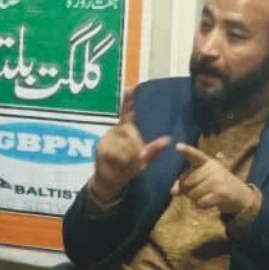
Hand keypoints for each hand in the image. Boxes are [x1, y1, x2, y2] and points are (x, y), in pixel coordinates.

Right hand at [89, 86, 169, 204]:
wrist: (109, 182)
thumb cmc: (126, 168)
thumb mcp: (143, 160)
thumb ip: (153, 150)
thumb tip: (168, 139)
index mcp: (124, 131)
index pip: (126, 112)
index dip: (128, 100)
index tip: (132, 87)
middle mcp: (114, 131)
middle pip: (129, 131)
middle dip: (136, 146)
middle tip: (138, 159)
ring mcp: (106, 139)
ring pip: (123, 142)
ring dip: (130, 155)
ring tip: (129, 164)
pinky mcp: (100, 148)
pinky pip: (115, 151)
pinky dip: (122, 159)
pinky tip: (121, 165)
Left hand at [171, 143, 259, 217]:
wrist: (240, 195)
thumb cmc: (217, 184)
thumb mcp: (203, 178)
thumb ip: (186, 182)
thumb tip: (173, 191)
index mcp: (206, 162)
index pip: (195, 155)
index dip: (186, 151)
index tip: (177, 146)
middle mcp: (212, 169)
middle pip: (187, 182)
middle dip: (188, 190)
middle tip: (200, 190)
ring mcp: (217, 180)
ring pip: (192, 194)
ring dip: (195, 199)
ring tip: (206, 195)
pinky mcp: (220, 193)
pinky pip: (200, 202)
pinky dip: (202, 205)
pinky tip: (210, 202)